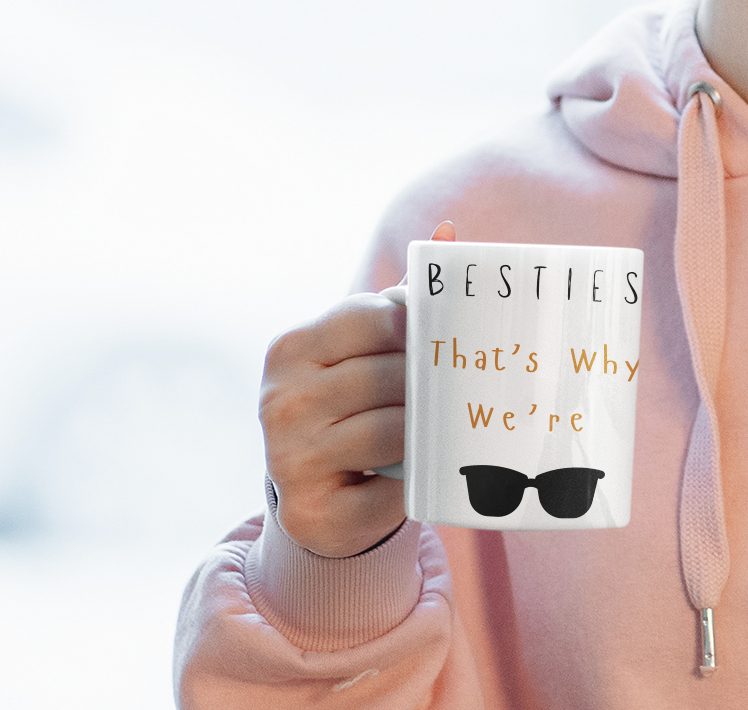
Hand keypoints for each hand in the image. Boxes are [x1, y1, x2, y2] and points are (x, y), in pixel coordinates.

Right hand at [258, 221, 452, 556]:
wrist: (316, 497)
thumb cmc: (351, 405)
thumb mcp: (363, 349)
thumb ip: (402, 298)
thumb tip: (451, 233)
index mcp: (291, 349)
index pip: (370, 318)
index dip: (418, 325)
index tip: (448, 336)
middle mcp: (279, 401)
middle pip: (386, 376)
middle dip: (430, 383)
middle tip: (468, 385)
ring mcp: (289, 460)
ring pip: (391, 432)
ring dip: (427, 432)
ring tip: (447, 427)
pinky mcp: (311, 513)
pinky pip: (388, 490)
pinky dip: (412, 484)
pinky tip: (417, 476)